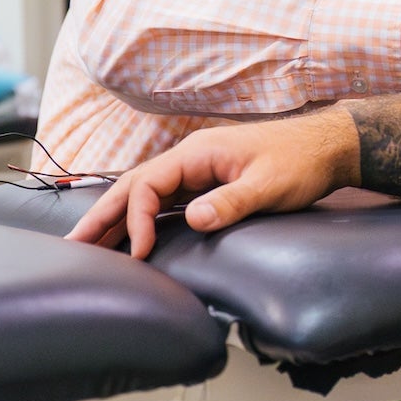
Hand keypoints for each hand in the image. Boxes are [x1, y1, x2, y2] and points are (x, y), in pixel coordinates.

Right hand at [65, 110, 356, 258]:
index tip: (139, 253)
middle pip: (133, 187)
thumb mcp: (269, 184)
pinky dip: (141, 220)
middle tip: (72, 247)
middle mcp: (189, 159)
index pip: (146, 184)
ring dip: (116, 220)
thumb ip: (231, 201)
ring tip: (88, 248)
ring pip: (144, 195)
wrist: (328, 147)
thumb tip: (193, 219)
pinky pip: (163, 202)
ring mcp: (196, 171)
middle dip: (102, 217)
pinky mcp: (205, 184)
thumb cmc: (301, 161)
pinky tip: (131, 240)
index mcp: (197, 153)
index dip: (135, 219)